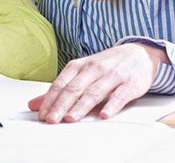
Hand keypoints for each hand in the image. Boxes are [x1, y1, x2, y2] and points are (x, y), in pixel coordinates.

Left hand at [29, 43, 167, 122]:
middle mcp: (94, 68)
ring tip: (70, 118)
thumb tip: (36, 104)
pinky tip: (103, 115)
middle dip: (61, 105)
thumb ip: (61, 89)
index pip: (61, 83)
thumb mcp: (82, 72)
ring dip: (81, 107)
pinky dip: (111, 106)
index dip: (50, 99)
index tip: (42, 114)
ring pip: (94, 92)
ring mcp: (112, 75)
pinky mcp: (129, 83)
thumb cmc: (107, 65)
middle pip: (74, 88)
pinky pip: (119, 96)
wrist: (138, 54)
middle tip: (52, 120)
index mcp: (80, 65)